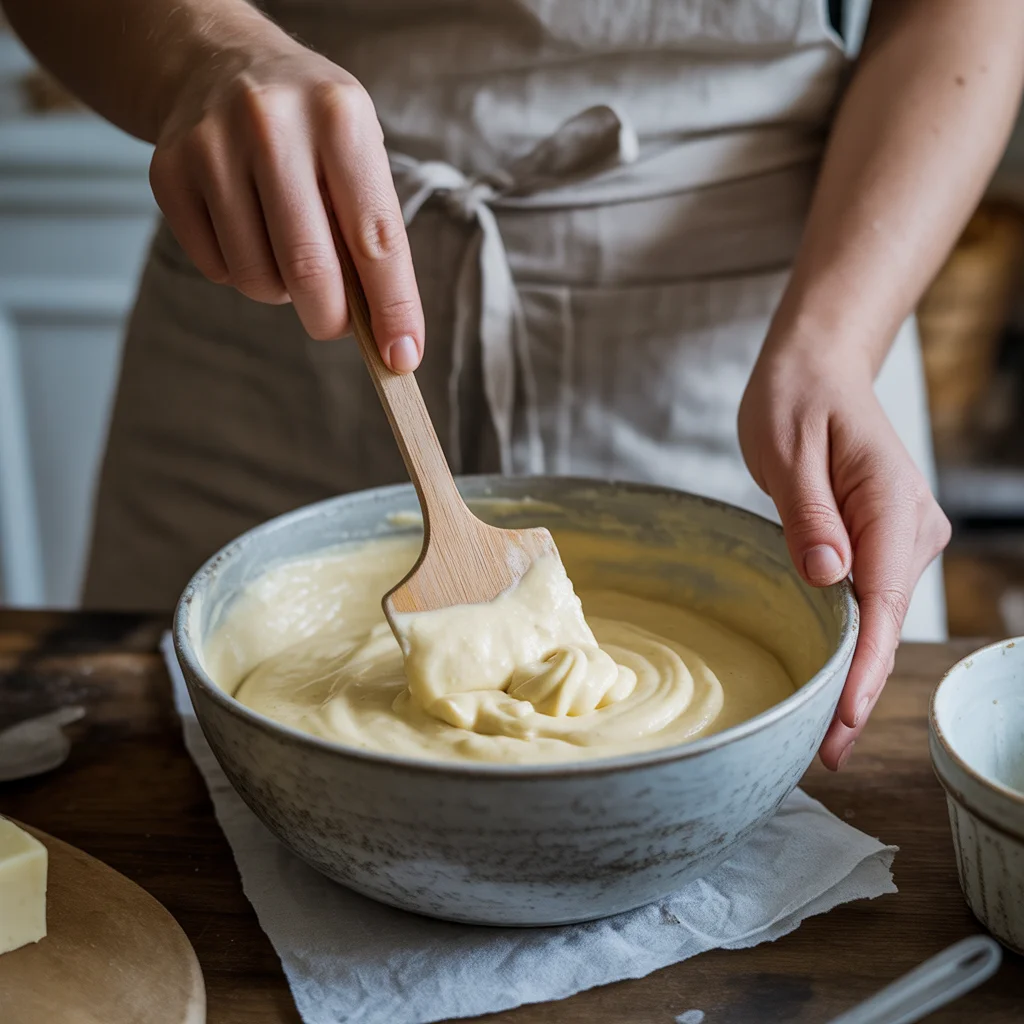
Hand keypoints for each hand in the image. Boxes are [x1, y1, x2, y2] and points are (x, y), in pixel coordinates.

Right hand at [149, 30, 422, 369]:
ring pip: (258, 278)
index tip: (401, 357)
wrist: (217, 63)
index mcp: (340, 118)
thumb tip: (390, 335)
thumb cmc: (309, 130)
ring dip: (282, 290)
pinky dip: (239, 271)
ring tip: (286, 247)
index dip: (392, 307)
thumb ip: (373, 236)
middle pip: (310, 268)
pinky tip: (245, 229)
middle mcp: (273, 124)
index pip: (375, 237)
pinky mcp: (168, 172)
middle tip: (336, 322)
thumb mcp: (357, 155)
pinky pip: (216, 269)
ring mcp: (212, 146)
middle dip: (330, 317)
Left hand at [738, 345, 949, 769]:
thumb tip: (832, 578)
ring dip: (854, 667)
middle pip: (887, 620)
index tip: (845, 720)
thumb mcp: (788, 449)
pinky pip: (871, 595)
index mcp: (890, 504)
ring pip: (881, 614)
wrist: (816, 365)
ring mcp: (901, 532)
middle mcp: (910, 525)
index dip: (865, 668)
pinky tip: (830, 673)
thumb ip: (808, 515)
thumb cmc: (797, 397)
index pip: (884, 602)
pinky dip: (851, 637)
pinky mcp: (883, 536)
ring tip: (822, 730)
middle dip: (858, 687)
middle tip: (823, 753)